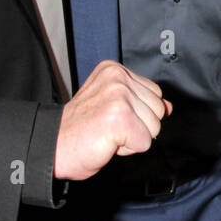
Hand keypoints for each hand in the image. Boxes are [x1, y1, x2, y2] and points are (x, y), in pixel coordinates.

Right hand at [54, 60, 170, 180]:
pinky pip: (144, 142)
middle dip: (138, 126)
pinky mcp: (120, 118)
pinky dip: (127, 149)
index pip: (155, 94)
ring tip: (106, 134)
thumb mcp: (113, 107)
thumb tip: (169, 107)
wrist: (51, 146)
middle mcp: (117, 77)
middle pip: (158, 111)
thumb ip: (142, 103)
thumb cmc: (80, 129)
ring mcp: (119, 96)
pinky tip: (106, 142)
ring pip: (154, 128)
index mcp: (114, 70)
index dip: (137, 113)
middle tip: (107, 128)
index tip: (109, 117)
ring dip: (132, 138)